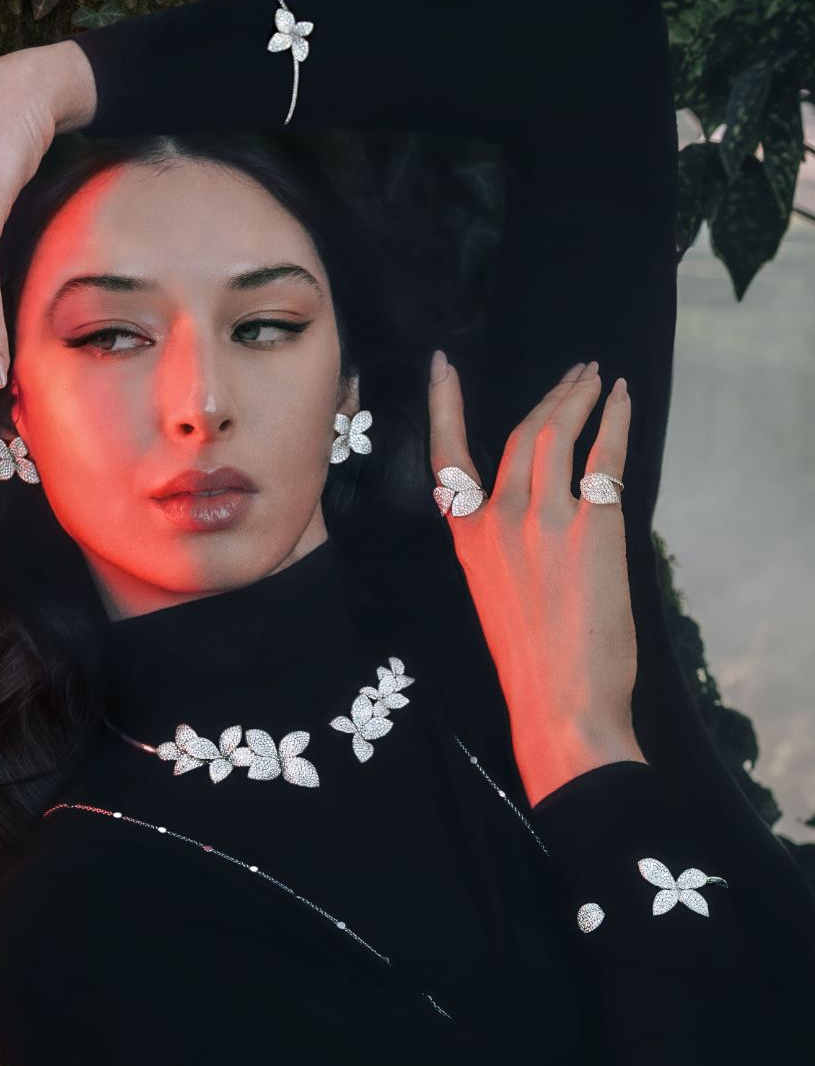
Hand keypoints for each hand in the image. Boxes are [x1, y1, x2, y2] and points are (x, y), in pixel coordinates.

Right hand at [426, 352, 646, 806]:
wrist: (561, 701)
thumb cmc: (533, 659)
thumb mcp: (494, 592)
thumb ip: (502, 542)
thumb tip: (539, 502)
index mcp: (467, 538)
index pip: (447, 456)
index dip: (444, 403)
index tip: (442, 364)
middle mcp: (498, 520)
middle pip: (523, 433)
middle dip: (551, 394)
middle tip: (575, 373)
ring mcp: (545, 520)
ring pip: (560, 433)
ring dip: (582, 396)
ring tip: (598, 378)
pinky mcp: (594, 528)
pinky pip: (605, 458)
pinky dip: (617, 422)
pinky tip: (623, 404)